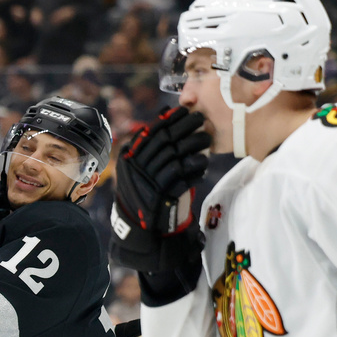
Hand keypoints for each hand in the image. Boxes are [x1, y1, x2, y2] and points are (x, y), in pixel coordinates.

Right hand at [109, 107, 209, 271]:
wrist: (139, 225)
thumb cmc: (144, 190)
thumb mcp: (140, 165)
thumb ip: (151, 143)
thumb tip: (165, 112)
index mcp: (130, 157)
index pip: (152, 131)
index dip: (171, 119)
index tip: (186, 110)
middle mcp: (137, 167)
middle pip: (166, 141)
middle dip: (186, 128)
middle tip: (202, 120)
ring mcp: (148, 182)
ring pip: (176, 157)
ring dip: (194, 147)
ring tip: (207, 141)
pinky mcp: (161, 196)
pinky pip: (182, 178)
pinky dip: (194, 170)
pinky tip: (203, 166)